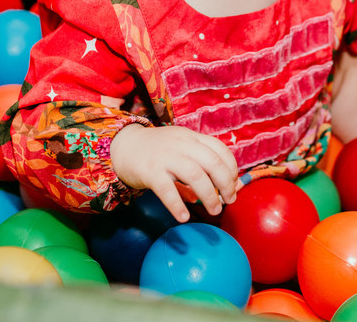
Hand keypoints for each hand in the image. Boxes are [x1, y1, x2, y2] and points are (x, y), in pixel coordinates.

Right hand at [109, 124, 239, 221]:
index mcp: (191, 138)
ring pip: (195, 175)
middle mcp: (181, 144)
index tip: (234, 184)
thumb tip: (220, 190)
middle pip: (212, 162)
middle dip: (226, 184)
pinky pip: (167, 189)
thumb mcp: (180, 149)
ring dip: (209, 196)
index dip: (232, 168)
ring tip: (214, 211)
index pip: (220, 149)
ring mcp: (165, 157)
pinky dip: (178, 205)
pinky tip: (184, 217)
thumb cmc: (156, 152)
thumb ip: (199, 165)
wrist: (122, 146)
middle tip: (229, 201)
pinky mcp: (150, 171)